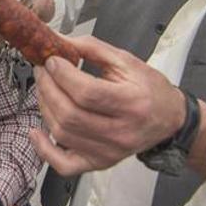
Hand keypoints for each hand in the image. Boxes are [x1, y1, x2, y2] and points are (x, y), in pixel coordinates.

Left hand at [29, 35, 185, 175]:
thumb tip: (59, 41)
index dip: (63, 75)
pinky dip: (44, 150)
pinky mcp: (99, 163)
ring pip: (63, 134)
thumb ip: (92, 48)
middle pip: (70, 113)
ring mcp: (109, 151)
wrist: (169, 120)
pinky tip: (36, 132)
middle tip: (43, 71)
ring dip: (45, 108)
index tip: (51, 60)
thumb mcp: (126, 61)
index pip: (87, 92)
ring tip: (44, 89)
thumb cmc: (150, 89)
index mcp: (132, 102)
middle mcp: (121, 131)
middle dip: (48, 88)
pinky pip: (64, 165)